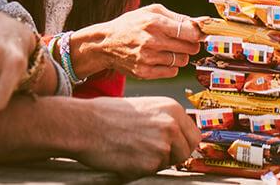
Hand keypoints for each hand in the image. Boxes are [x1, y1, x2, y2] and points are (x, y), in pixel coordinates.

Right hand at [74, 96, 200, 175]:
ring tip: (133, 149)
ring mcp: (162, 146)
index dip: (184, 144)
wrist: (85, 124)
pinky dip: (139, 168)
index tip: (175, 147)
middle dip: (173, 155)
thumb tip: (179, 136)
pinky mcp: (149, 164)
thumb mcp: (147, 107)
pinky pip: (151, 171)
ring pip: (168, 163)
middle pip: (186, 152)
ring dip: (154, 161)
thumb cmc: (109, 114)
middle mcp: (172, 126)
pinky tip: (125, 156)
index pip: (194, 135)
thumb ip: (166, 120)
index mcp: (173, 109)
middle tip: (153, 152)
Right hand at [86, 4, 204, 78]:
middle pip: (189, 48)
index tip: (199, 33)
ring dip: (181, 55)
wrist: (105, 44)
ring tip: (169, 49)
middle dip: (192, 44)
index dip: (199, 34)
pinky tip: (162, 59)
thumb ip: (179, 17)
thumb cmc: (132, 24)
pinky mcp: (144, 73)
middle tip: (184, 41)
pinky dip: (171, 66)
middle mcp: (151, 41)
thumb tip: (204, 21)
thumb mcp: (152, 12)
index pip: (190, 32)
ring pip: (182, 61)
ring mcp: (147, 59)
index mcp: (154, 23)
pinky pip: (172, 72)